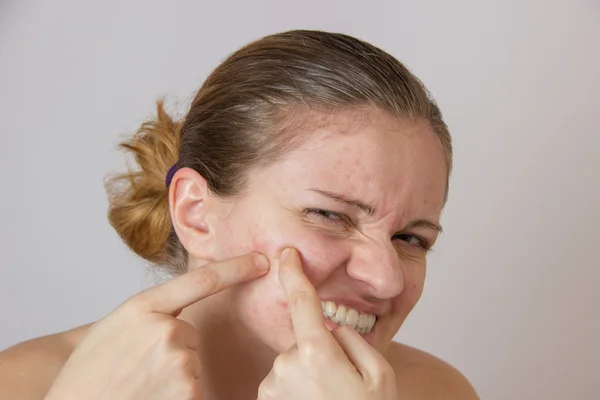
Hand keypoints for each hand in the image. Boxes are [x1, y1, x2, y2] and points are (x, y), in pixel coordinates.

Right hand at [45, 253, 269, 399]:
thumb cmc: (88, 373)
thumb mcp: (114, 327)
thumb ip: (150, 313)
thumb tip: (178, 313)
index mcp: (144, 307)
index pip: (201, 280)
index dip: (236, 268)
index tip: (261, 261)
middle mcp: (164, 329)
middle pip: (191, 335)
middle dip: (174, 350)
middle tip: (139, 368)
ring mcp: (178, 361)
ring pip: (192, 363)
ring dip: (174, 376)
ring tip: (140, 386)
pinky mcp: (188, 392)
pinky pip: (194, 389)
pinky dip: (177, 396)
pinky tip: (150, 398)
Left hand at [257, 248, 398, 399]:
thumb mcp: (379, 372)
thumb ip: (353, 340)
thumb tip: (332, 328)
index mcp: (316, 352)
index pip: (302, 302)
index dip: (294, 274)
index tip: (286, 254)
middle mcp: (286, 366)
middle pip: (302, 342)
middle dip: (319, 354)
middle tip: (341, 384)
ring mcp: (272, 388)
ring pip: (291, 365)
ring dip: (307, 376)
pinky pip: (282, 385)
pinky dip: (296, 392)